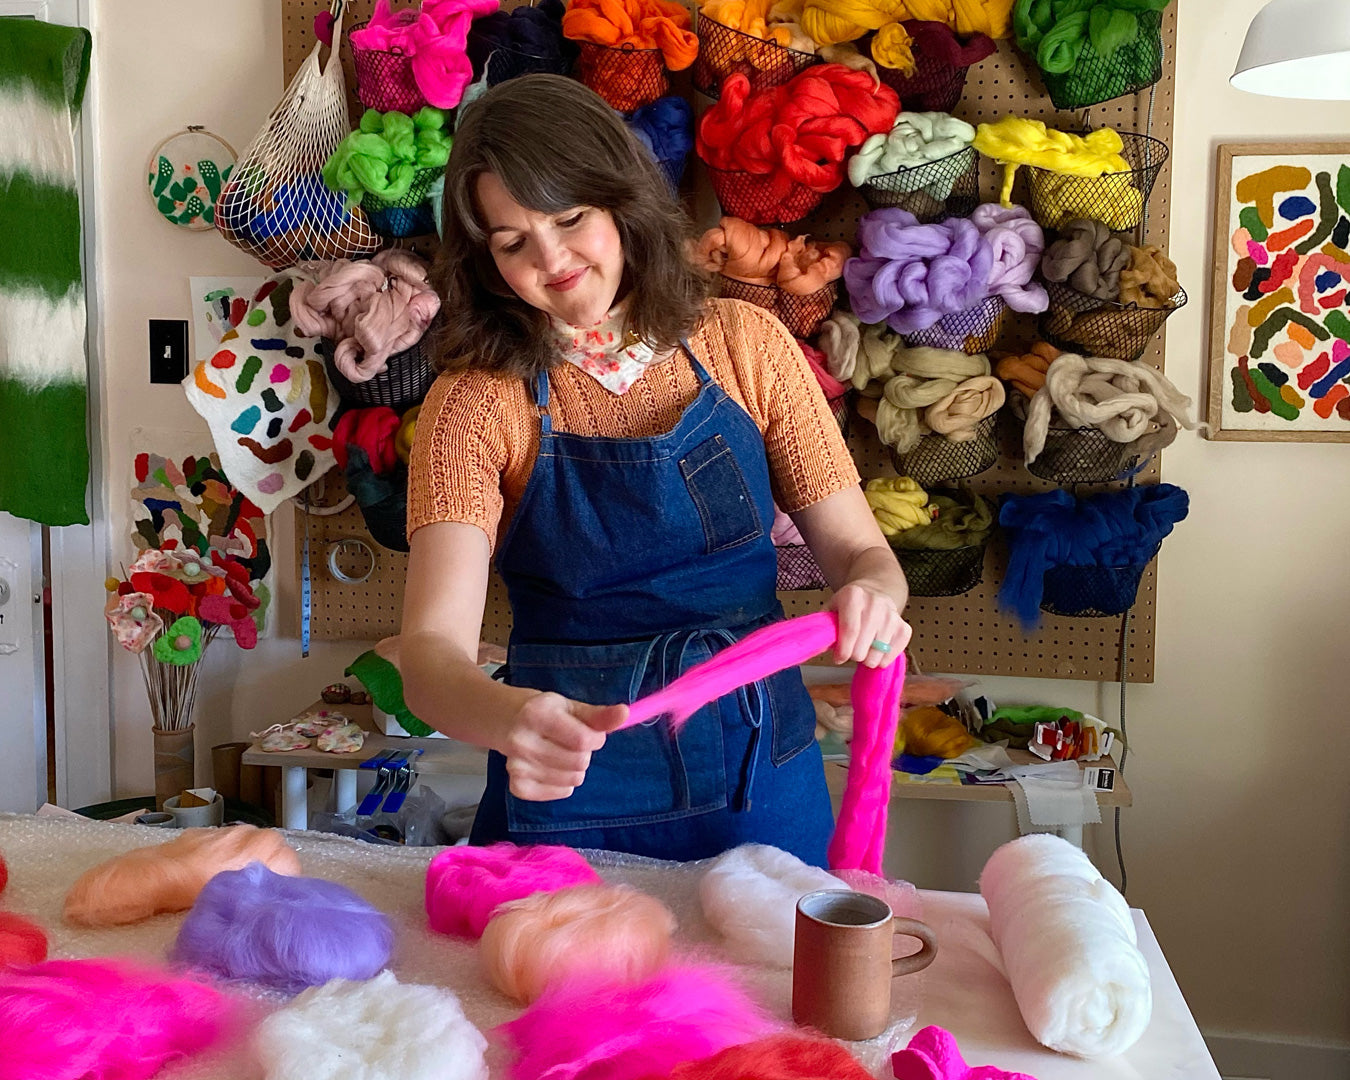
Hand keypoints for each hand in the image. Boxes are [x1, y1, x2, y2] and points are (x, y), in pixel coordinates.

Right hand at [502, 693, 628, 800]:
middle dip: (584, 754)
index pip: (583, 741)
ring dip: (575, 769)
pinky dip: (563, 784)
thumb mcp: (570, 707)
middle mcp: (523, 741)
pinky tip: (552, 768)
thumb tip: (624, 713)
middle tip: (570, 743)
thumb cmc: (544, 712)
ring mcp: (517, 766)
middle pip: (579, 762)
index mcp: (537, 715)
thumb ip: (598, 715)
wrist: (505, 721)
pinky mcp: (517, 785)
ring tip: (560, 754)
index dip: (596, 739)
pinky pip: (560, 793)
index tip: (590, 734)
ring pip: (572, 780)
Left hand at [829, 581, 911, 667]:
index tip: (839, 658)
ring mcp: (892, 616)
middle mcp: (876, 604)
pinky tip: (876, 649)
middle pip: (862, 648)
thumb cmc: (849, 604)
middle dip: (853, 654)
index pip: (850, 630)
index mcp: (854, 596)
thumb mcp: (832, 607)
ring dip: (867, 658)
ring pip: (876, 656)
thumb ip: (824, 627)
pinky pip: (891, 657)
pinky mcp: (904, 628)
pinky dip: (881, 659)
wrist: (876, 591)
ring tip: (864, 646)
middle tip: (852, 648)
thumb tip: (819, 646)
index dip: (843, 650)